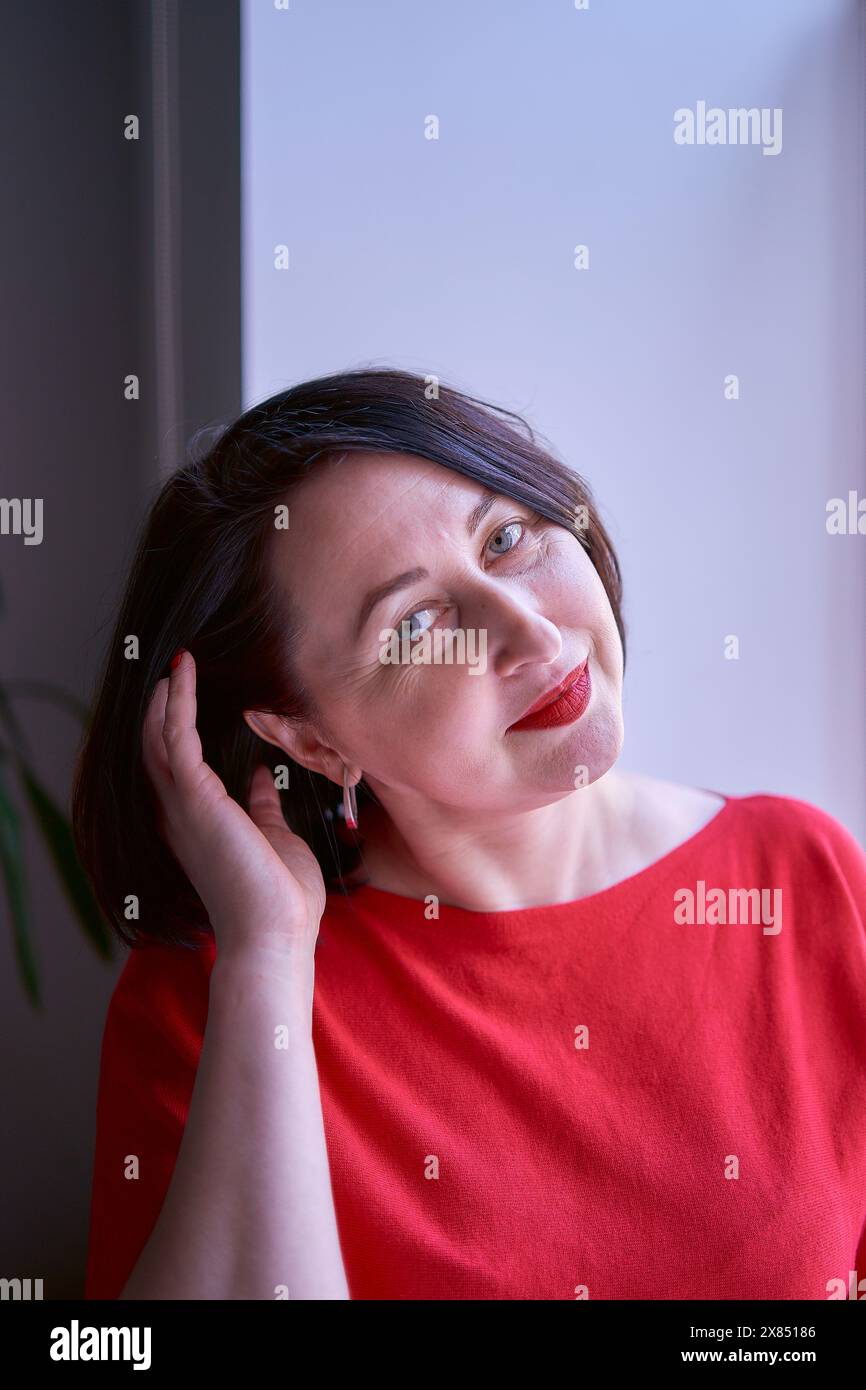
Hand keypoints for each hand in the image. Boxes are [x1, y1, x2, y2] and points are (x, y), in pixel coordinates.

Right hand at [142, 649, 325, 958]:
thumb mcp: (274, 837)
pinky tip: (182, 674)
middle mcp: (179, 813)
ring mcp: (182, 806)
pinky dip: (177, 702)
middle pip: (156, 748)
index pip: (175, 766)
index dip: (174, 727)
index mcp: (197, 823)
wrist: (275, 936)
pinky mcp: (195, 798)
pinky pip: (176, 737)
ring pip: (157, 738)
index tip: (186, 693)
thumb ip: (262, 807)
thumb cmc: (279, 898)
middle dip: (161, 708)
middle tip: (172, 668)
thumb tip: (262, 779)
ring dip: (165, 698)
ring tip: (175, 662)